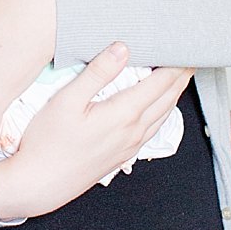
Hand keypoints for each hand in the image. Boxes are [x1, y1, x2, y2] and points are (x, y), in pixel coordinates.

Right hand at [0, 50, 192, 219]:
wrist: (40, 183)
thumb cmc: (47, 141)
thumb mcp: (66, 101)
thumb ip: (96, 73)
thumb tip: (122, 48)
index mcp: (124, 114)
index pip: (160, 82)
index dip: (176, 63)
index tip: (184, 46)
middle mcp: (134, 131)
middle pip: (168, 98)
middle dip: (181, 76)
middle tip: (190, 56)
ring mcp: (130, 145)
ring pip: (164, 115)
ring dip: (175, 94)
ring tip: (179, 77)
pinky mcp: (123, 155)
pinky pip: (154, 129)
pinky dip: (164, 112)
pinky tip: (158, 108)